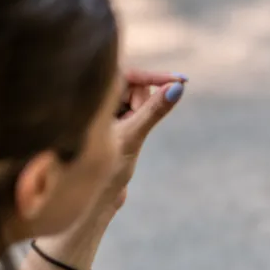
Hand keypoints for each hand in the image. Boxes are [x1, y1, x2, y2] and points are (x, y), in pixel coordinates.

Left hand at [98, 69, 187, 213]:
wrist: (91, 196)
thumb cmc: (105, 168)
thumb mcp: (133, 135)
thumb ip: (155, 110)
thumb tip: (178, 88)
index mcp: (90, 96)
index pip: (129, 73)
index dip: (155, 77)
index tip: (180, 81)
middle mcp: (92, 98)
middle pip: (132, 84)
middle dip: (143, 102)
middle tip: (135, 125)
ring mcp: (99, 108)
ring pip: (134, 98)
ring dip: (140, 113)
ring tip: (127, 136)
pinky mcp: (108, 117)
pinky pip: (133, 108)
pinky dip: (138, 119)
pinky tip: (125, 137)